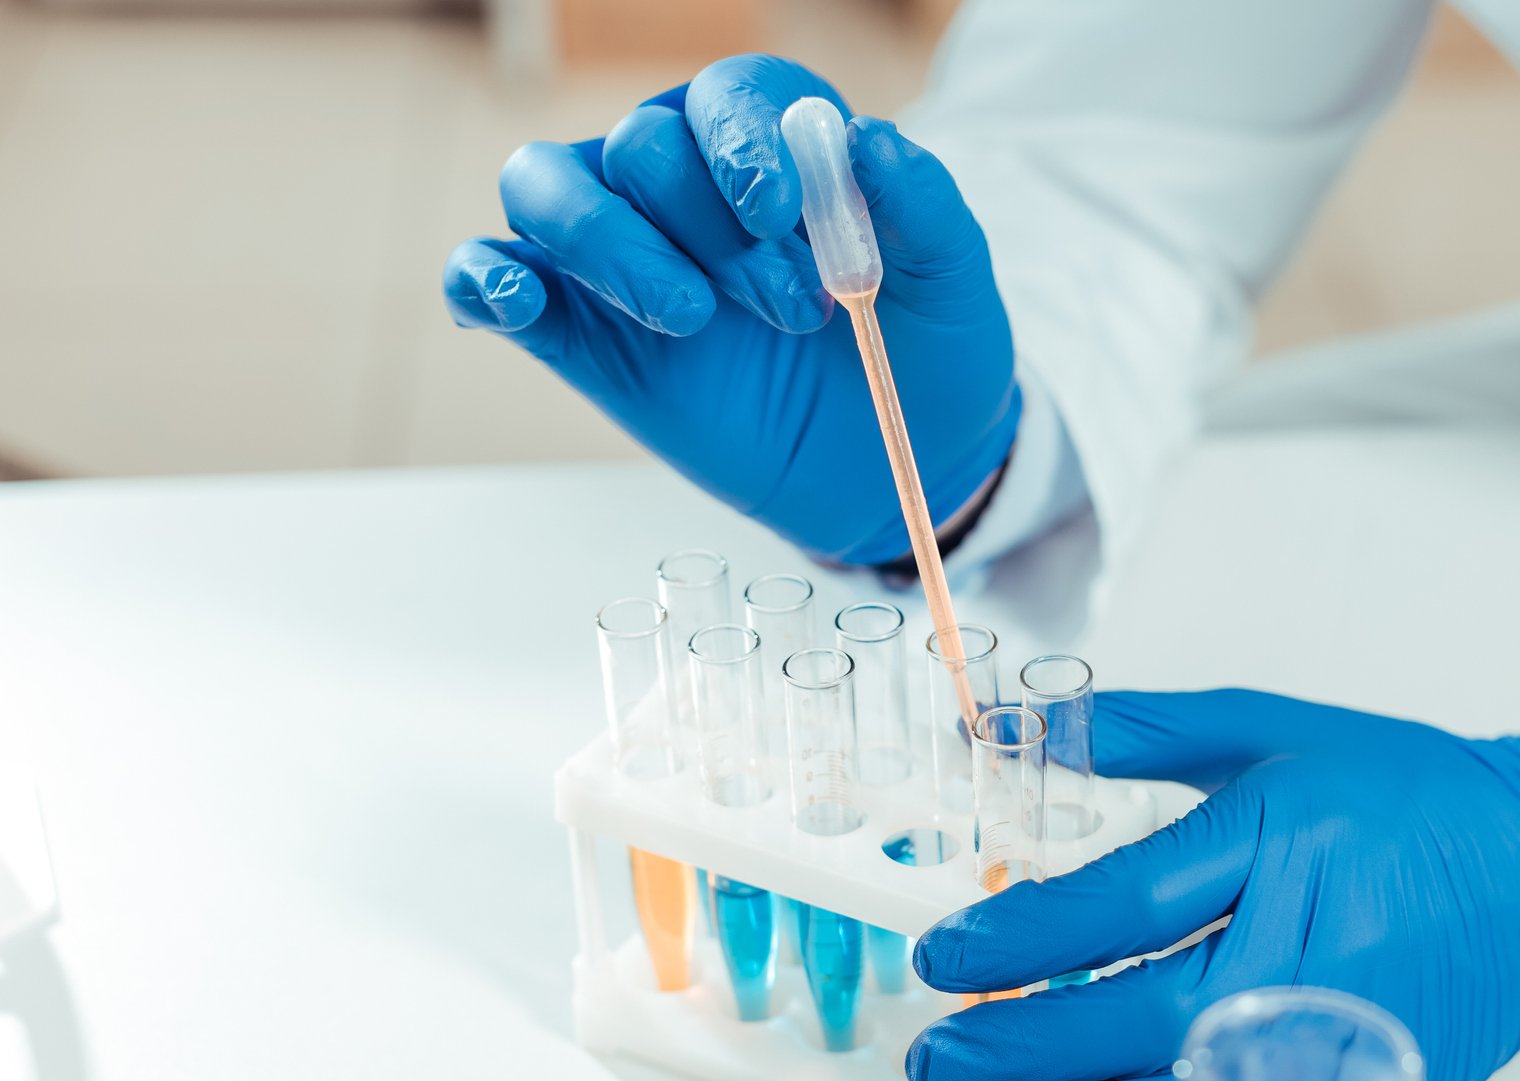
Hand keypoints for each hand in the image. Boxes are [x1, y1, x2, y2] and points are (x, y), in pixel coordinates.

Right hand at [441, 55, 1018, 563]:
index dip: (742, 140)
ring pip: (544, 187)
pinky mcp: (576, 332)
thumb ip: (920, 204)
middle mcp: (678, 184)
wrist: (894, 463)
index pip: (726, 95)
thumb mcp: (951, 279)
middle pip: (639, 148)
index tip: (778, 208)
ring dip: (607, 243)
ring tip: (689, 317)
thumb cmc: (921, 353)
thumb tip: (869, 142)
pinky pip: (484, 275)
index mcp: (765, 145)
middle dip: (709, 226)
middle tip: (793, 311)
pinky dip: (487, 278)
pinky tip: (520, 301)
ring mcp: (616, 255)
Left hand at [902, 689, 1519, 1080]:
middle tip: (935, 1063)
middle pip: (1139, 1015)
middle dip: (1021, 1049)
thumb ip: (1147, 729)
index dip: (1019, 939)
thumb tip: (1019, 727)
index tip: (945, 958)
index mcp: (1277, 841)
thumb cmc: (1411, 796)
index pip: (1120, 902)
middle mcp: (1305, 943)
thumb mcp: (1276, 728)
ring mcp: (1341, 1032)